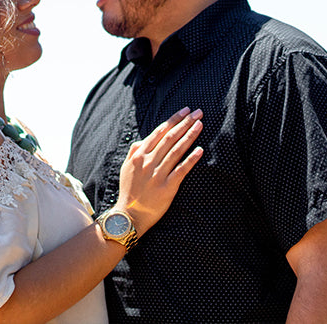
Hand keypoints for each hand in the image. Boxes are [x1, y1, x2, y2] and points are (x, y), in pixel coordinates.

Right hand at [115, 107, 203, 235]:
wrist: (129, 215)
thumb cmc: (129, 190)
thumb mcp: (126, 167)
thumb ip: (135, 151)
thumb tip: (145, 139)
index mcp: (139, 155)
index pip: (159, 132)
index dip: (174, 120)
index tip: (185, 111)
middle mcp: (148, 162)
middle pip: (170, 138)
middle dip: (185, 123)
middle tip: (198, 113)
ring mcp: (157, 175)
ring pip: (176, 151)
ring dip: (189, 136)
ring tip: (200, 125)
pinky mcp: (167, 188)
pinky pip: (181, 170)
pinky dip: (191, 159)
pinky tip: (200, 150)